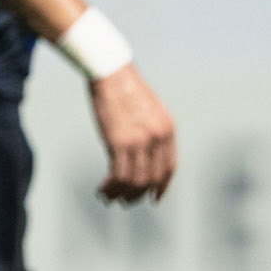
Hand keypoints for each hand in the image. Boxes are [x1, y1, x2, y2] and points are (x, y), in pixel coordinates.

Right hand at [89, 62, 175, 202]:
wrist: (110, 70)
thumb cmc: (124, 86)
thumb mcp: (148, 109)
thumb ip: (151, 130)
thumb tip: (143, 152)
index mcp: (168, 129)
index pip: (169, 168)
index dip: (161, 186)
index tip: (153, 197)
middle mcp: (158, 137)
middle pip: (152, 178)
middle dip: (138, 194)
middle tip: (125, 200)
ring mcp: (140, 140)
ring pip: (135, 181)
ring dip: (122, 193)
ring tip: (109, 196)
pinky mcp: (119, 142)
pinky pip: (118, 174)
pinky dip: (110, 186)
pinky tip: (102, 188)